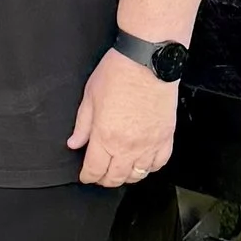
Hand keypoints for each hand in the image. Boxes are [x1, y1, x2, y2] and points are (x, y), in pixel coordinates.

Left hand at [68, 46, 177, 186]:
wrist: (147, 60)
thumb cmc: (118, 73)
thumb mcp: (90, 97)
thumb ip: (82, 125)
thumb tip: (74, 143)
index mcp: (105, 137)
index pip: (94, 169)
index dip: (88, 176)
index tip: (86, 175)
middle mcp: (128, 146)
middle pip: (116, 177)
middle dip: (105, 180)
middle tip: (100, 176)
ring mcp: (150, 143)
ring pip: (139, 174)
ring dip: (127, 176)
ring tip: (120, 171)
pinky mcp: (166, 136)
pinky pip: (159, 162)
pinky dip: (150, 167)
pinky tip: (144, 163)